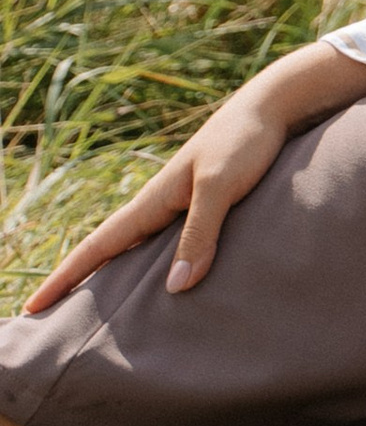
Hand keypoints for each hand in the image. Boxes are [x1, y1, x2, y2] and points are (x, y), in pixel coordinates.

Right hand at [22, 41, 365, 314]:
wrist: (274, 108)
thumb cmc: (246, 143)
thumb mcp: (221, 187)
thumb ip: (200, 233)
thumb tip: (174, 287)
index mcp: (153, 201)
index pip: (98, 246)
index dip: (65, 277)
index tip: (31, 307)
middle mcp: (159, 205)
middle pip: (108, 251)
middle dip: (78, 282)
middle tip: (48, 317)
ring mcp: (180, 204)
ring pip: (135, 248)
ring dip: (112, 276)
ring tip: (94, 310)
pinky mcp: (205, 204)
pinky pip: (165, 243)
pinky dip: (149, 266)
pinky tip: (157, 282)